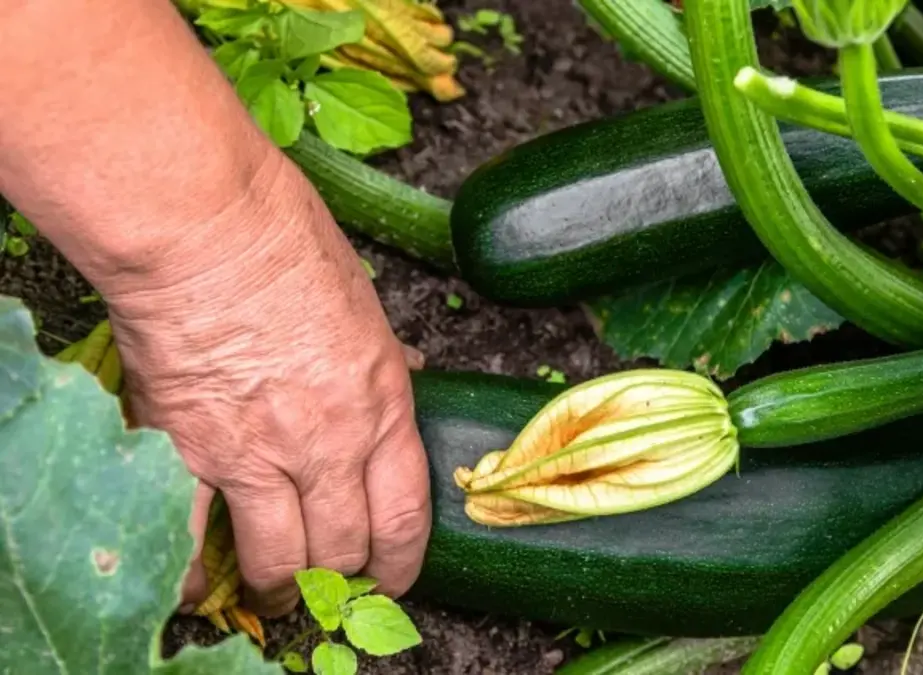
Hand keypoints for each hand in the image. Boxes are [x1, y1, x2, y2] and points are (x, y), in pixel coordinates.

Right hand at [105, 158, 430, 616]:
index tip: (393, 577)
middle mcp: (330, 443)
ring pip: (283, 558)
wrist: (204, 227)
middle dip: (341, 571)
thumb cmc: (285, 241)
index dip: (400, 561)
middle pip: (345, 544)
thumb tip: (408, 370)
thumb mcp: (366, 301)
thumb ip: (383, 356)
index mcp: (382, 403)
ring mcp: (259, 454)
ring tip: (277, 591)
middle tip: (330, 575)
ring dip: (282, 585)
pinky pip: (196, 540)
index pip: (403, 513)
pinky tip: (202, 581)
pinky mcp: (189, 453)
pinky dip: (198, 572)